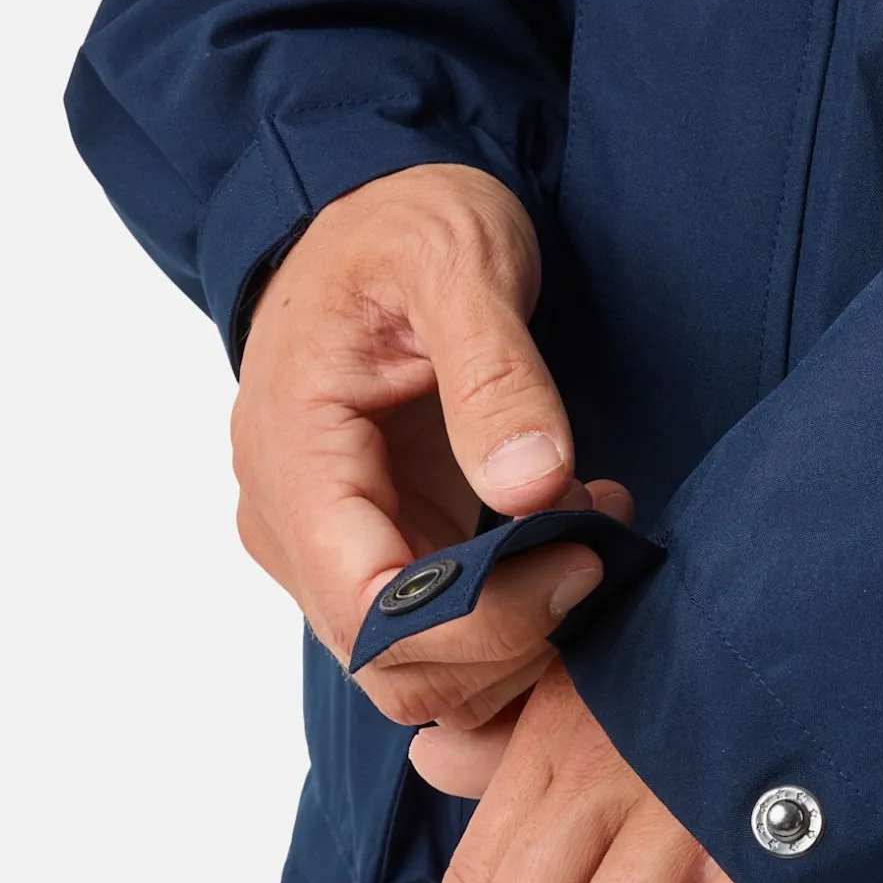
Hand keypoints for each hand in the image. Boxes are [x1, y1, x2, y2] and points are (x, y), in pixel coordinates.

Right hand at [231, 161, 630, 726]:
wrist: (364, 215)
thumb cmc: (398, 226)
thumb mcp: (457, 263)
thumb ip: (494, 376)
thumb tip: (532, 485)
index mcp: (291, 459)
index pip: (371, 613)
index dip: (481, 624)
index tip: (576, 561)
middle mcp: (288, 523)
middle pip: (392, 665)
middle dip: (508, 639)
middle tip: (594, 554)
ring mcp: (325, 545)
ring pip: (417, 667)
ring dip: (516, 633)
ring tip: (586, 531)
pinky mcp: (371, 546)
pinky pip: (436, 630)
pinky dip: (509, 613)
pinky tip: (563, 534)